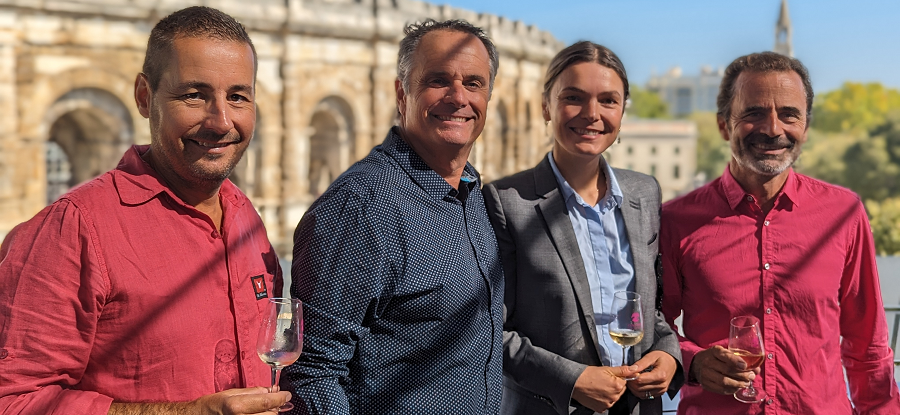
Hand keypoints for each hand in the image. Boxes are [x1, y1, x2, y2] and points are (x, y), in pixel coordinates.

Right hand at [108, 387, 290, 414]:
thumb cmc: (209, 406)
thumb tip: (271, 389)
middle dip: (274, 408)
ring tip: (262, 410)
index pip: (268, 403)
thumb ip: (252, 392)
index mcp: (236, 407)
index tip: (286, 394)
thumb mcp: (229, 393)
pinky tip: (256, 414)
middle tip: (273, 402)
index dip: (280, 398)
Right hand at [572, 365, 637, 411]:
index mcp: (617, 386)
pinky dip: (603, 399)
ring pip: (613, 397)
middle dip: (614, 386)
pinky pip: (606, 404)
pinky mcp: (601, 408)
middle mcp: (614, 397)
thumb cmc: (588, 374)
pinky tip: (596, 393)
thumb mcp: (607, 369)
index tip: (609, 376)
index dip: (617, 378)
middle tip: (603, 380)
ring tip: (599, 387)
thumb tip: (635, 369)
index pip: (624, 382)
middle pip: (620, 391)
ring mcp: (607, 404)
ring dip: (609, 393)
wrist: (574, 382)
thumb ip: (623, 370)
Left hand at [626, 350, 677, 399]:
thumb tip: (631, 369)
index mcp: (660, 375)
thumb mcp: (651, 356)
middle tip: (627, 375)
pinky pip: (645, 396)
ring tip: (631, 379)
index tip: (626, 372)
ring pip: (641, 394)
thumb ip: (641, 363)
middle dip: (631, 382)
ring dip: (633, 388)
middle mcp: (662, 385)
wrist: (672, 362)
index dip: (631, 376)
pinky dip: (638, 391)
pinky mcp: (660, 393)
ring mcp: (661, 390)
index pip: (640, 380)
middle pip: (640, 388)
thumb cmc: (662, 357)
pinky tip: (636, 384)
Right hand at [690, 346, 755, 394]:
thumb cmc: (715, 357)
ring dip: (738, 384)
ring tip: (746, 383)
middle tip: (751, 377)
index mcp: (714, 351)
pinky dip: (732, 390)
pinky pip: (721, 389)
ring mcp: (706, 374)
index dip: (736, 361)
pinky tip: (737, 387)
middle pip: (727, 370)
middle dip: (742, 375)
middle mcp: (708, 362)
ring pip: (724, 382)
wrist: (697, 363)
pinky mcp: (706, 384)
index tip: (746, 366)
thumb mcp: (724, 352)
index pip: (725, 355)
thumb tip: (757, 369)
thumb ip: (740, 359)